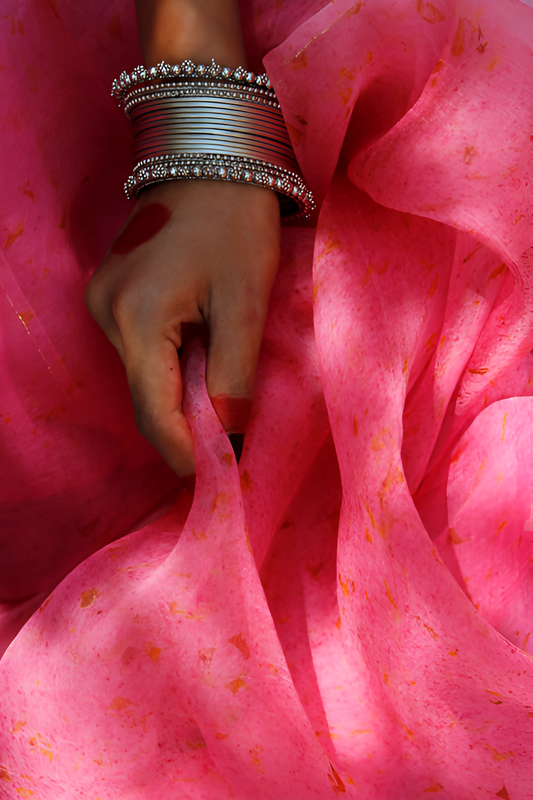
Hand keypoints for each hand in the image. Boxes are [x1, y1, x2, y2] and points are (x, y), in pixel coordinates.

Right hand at [85, 179, 280, 475]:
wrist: (211, 155)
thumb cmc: (234, 221)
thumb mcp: (245, 302)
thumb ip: (234, 376)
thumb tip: (229, 439)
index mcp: (138, 318)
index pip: (153, 411)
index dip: (184, 451)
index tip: (216, 478)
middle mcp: (107, 313)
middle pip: (145, 395)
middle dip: (185, 426)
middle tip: (229, 446)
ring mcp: (104, 301)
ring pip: (143, 374)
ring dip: (180, 393)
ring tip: (223, 398)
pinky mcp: (113, 292)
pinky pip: (141, 348)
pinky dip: (172, 365)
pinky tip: (203, 360)